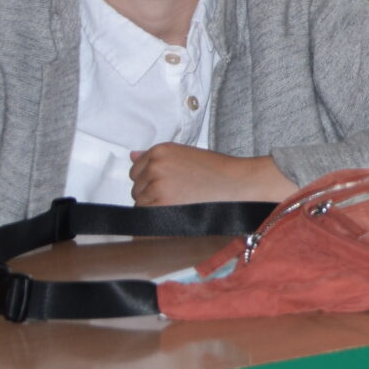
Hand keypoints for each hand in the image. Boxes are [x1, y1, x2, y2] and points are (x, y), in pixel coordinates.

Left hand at [128, 145, 296, 206]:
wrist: (236, 183)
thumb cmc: (216, 170)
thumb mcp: (184, 155)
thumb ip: (157, 158)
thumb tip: (132, 156)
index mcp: (160, 151)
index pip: (136, 169)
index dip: (150, 180)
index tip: (167, 185)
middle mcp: (155, 166)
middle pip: (136, 187)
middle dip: (150, 193)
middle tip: (176, 195)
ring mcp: (156, 185)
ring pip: (140, 202)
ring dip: (154, 206)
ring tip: (179, 203)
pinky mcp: (162, 203)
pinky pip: (146, 215)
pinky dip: (157, 217)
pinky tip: (176, 212)